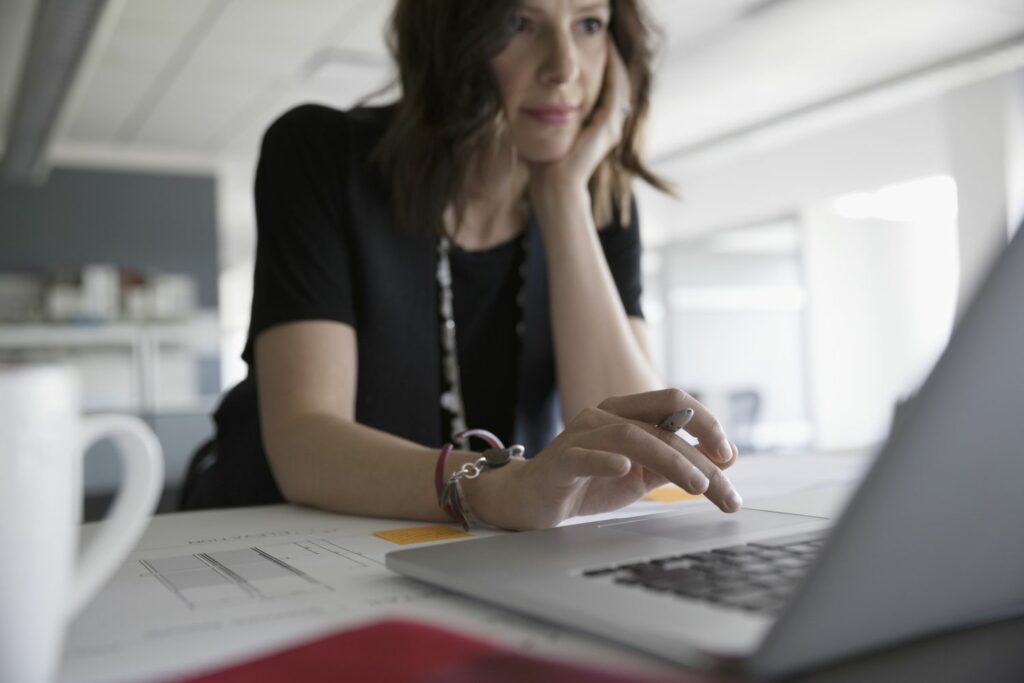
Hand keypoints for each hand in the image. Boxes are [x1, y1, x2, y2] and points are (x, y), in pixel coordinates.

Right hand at [468, 389, 740, 530]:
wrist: (530, 500)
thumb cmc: (586, 483)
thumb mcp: (640, 475)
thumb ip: (675, 463)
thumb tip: (725, 457)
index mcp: (626, 414)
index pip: (673, 403)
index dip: (706, 423)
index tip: (729, 456)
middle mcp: (604, 416)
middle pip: (661, 426)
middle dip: (700, 458)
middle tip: (726, 492)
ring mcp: (580, 436)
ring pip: (632, 438)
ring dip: (670, 460)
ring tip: (697, 486)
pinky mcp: (560, 461)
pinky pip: (584, 456)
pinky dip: (605, 460)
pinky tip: (624, 470)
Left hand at [527, 37, 631, 194]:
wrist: (555, 184)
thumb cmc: (548, 163)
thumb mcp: (555, 132)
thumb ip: (559, 117)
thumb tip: (546, 102)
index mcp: (600, 129)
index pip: (609, 92)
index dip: (607, 70)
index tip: (599, 50)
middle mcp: (611, 127)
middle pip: (619, 86)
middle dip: (615, 63)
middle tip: (610, 40)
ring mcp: (613, 127)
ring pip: (621, 85)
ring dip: (616, 62)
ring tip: (610, 42)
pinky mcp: (608, 126)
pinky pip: (615, 90)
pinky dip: (614, 71)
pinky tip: (608, 54)